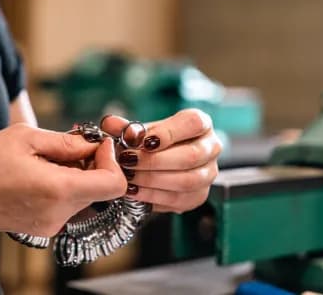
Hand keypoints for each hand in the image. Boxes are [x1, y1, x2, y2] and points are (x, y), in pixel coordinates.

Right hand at [0, 123, 126, 235]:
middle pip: (99, 189)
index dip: (110, 160)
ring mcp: (49, 225)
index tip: (95, 143)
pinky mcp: (39, 227)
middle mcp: (58, 214)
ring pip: (82, 196)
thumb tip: (94, 144)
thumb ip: (67, 142)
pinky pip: (65, 205)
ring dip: (76, 174)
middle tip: (69, 143)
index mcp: (58, 191)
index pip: (113, 184)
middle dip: (92, 164)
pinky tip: (39, 172)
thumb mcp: (25, 138)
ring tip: (47, 157)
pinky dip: (62, 187)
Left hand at [101, 109, 221, 212]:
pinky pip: (179, 199)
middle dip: (154, 161)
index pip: (193, 123)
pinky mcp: (199, 195)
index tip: (143, 141)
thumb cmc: (153, 142)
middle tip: (128, 161)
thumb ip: (126, 127)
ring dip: (153, 180)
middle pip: (190, 156)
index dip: (168, 133)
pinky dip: (154, 196)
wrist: (160, 163)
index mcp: (200, 124)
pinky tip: (135, 191)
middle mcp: (211, 147)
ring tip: (129, 178)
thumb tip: (111, 124)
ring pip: (187, 180)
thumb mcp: (141, 130)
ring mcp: (208, 173)